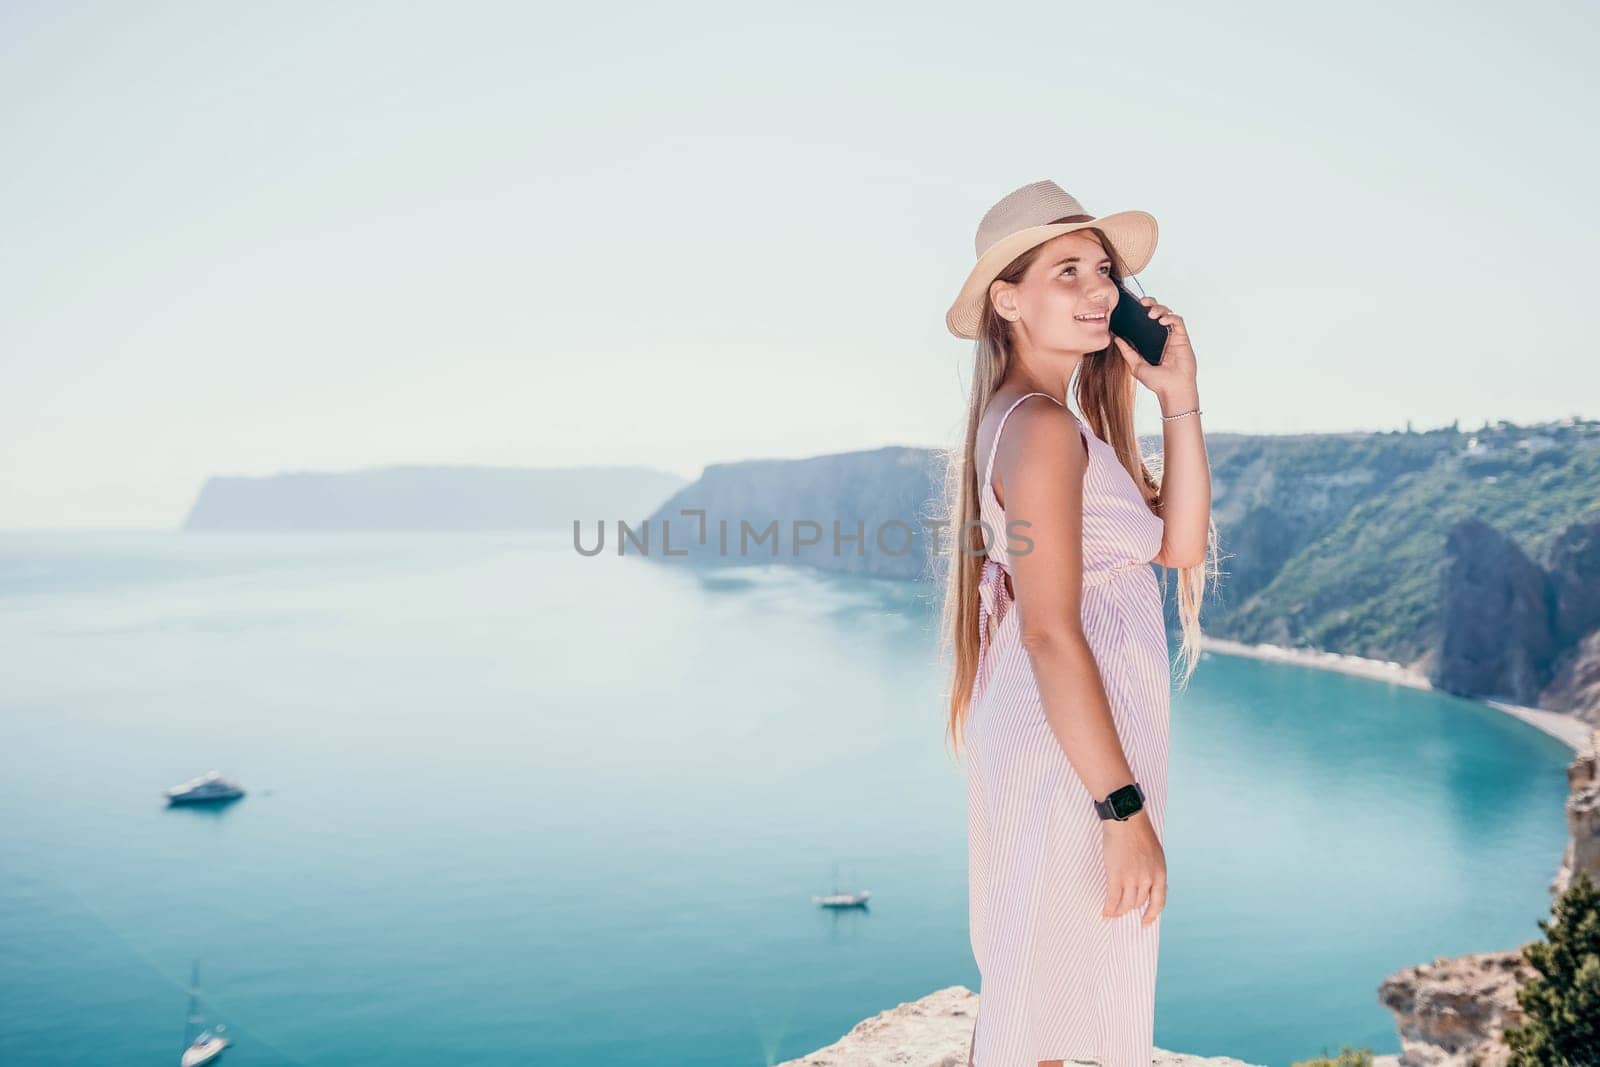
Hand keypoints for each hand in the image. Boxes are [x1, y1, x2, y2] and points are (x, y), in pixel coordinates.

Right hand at [1100, 808, 1166, 925]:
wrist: (1126, 821)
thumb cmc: (1140, 833)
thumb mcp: (1156, 854)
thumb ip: (1153, 871)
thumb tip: (1150, 886)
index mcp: (1160, 874)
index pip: (1158, 902)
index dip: (1151, 915)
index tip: (1145, 922)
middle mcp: (1148, 879)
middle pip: (1138, 903)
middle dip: (1130, 909)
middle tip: (1122, 911)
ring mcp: (1132, 879)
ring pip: (1126, 904)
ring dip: (1119, 910)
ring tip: (1113, 912)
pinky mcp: (1117, 876)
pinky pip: (1113, 899)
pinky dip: (1109, 908)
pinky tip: (1105, 912)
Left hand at [1111, 295, 1197, 408]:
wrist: (1172, 390)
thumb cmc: (1157, 381)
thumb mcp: (1136, 365)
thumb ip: (1127, 352)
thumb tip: (1115, 339)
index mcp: (1152, 341)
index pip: (1147, 320)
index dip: (1142, 311)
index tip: (1134, 306)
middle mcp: (1163, 337)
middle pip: (1159, 313)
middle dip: (1152, 304)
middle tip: (1143, 303)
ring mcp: (1173, 337)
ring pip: (1169, 314)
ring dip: (1160, 309)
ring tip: (1151, 314)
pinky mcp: (1183, 338)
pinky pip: (1178, 322)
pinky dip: (1171, 318)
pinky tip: (1162, 321)